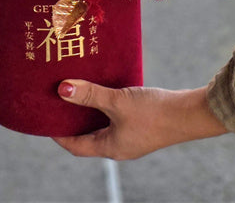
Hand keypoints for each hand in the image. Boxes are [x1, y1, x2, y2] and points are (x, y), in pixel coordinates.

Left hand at [53, 81, 226, 159]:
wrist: (189, 114)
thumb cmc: (153, 112)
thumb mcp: (117, 101)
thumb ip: (90, 95)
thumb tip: (61, 90)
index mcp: (110, 148)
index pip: (75, 145)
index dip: (58, 133)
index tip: (44, 117)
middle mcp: (118, 146)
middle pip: (87, 136)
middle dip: (72, 119)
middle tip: (58, 99)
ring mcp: (131, 137)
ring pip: (101, 125)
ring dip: (89, 110)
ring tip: (76, 89)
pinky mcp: (141, 125)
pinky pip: (115, 117)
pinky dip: (104, 105)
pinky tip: (103, 87)